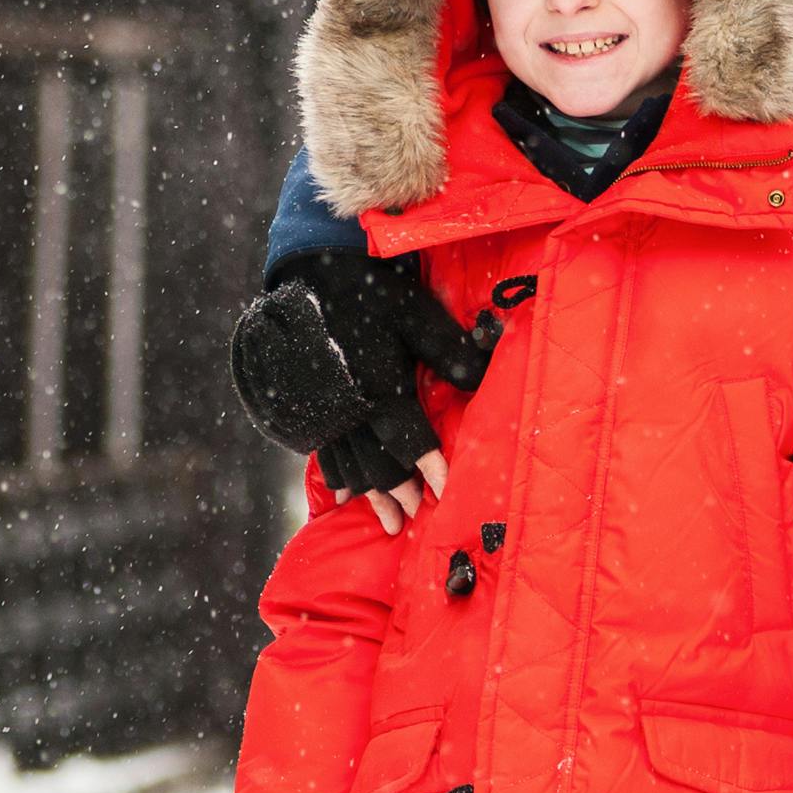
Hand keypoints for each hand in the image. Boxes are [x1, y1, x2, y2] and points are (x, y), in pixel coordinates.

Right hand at [232, 252, 496, 529]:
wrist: (312, 274)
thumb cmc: (375, 293)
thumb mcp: (419, 315)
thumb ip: (452, 352)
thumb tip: (486, 382)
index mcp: (381, 390)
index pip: (411, 443)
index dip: (431, 471)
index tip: (446, 495)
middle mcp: (350, 410)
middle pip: (378, 466)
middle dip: (400, 494)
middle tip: (416, 515)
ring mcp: (325, 412)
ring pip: (350, 467)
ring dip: (371, 495)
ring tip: (389, 518)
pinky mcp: (306, 408)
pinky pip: (323, 454)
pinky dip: (338, 479)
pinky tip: (347, 495)